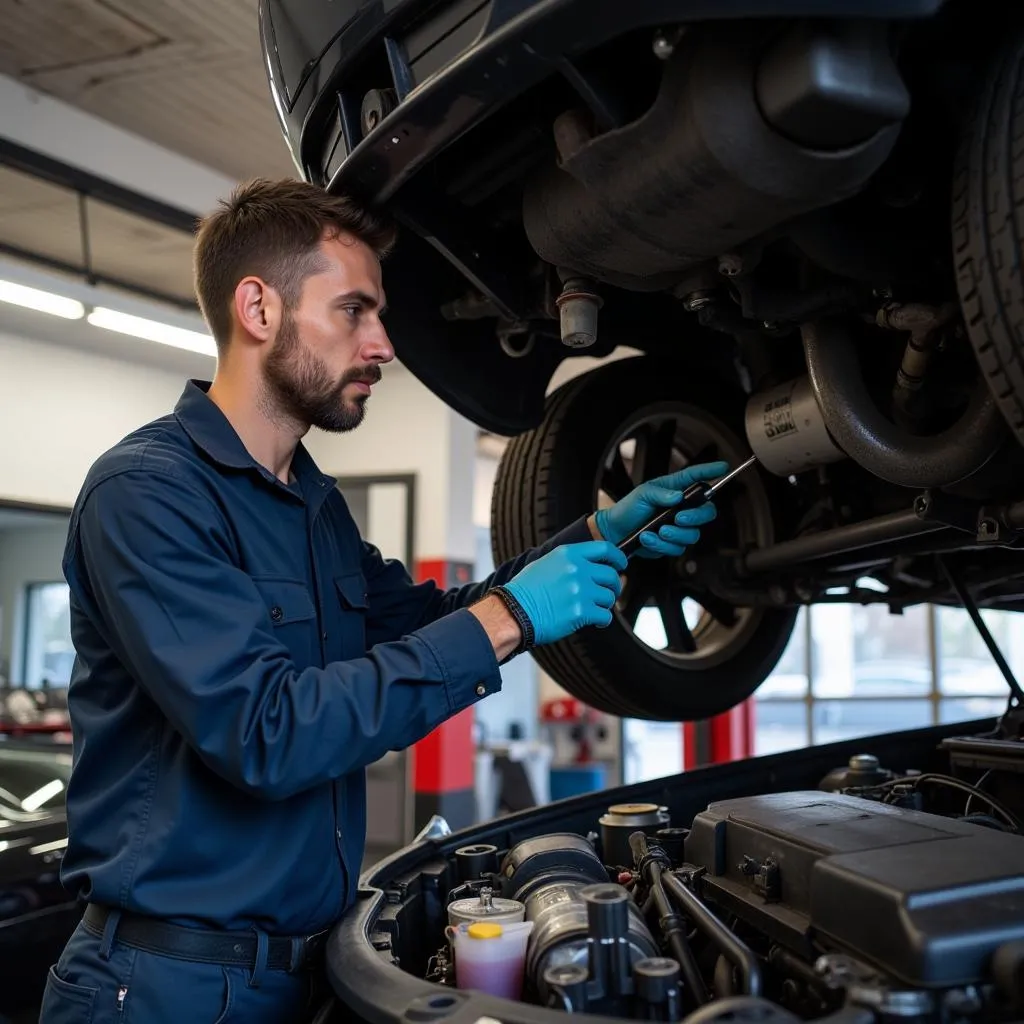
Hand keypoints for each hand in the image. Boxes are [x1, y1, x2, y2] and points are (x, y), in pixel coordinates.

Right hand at [503, 541, 627, 645]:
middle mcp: (577, 569)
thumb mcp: (545, 564)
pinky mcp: (581, 612)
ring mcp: (580, 590)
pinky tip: (595, 622)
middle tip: (610, 593)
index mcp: (568, 554)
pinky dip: (603, 620)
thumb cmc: (525, 591)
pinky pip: (605, 616)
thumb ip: (568, 562)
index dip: (618, 557)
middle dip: (615, 586)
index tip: (622, 565)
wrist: (513, 612)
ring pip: (609, 597)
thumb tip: (589, 566)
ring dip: (605, 605)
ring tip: (594, 610)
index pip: (605, 548)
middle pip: (611, 575)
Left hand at [593, 461, 727, 557]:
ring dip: (674, 534)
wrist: (616, 531)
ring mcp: (679, 527)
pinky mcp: (672, 544)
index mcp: (675, 489)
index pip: (696, 478)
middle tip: (678, 518)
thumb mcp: (642, 494)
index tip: (723, 467)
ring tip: (656, 530)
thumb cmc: (629, 508)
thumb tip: (678, 496)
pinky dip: (662, 544)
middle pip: (706, 512)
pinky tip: (648, 538)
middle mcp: (681, 508)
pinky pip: (677, 548)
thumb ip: (660, 493)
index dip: (710, 471)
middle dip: (695, 517)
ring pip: (692, 534)